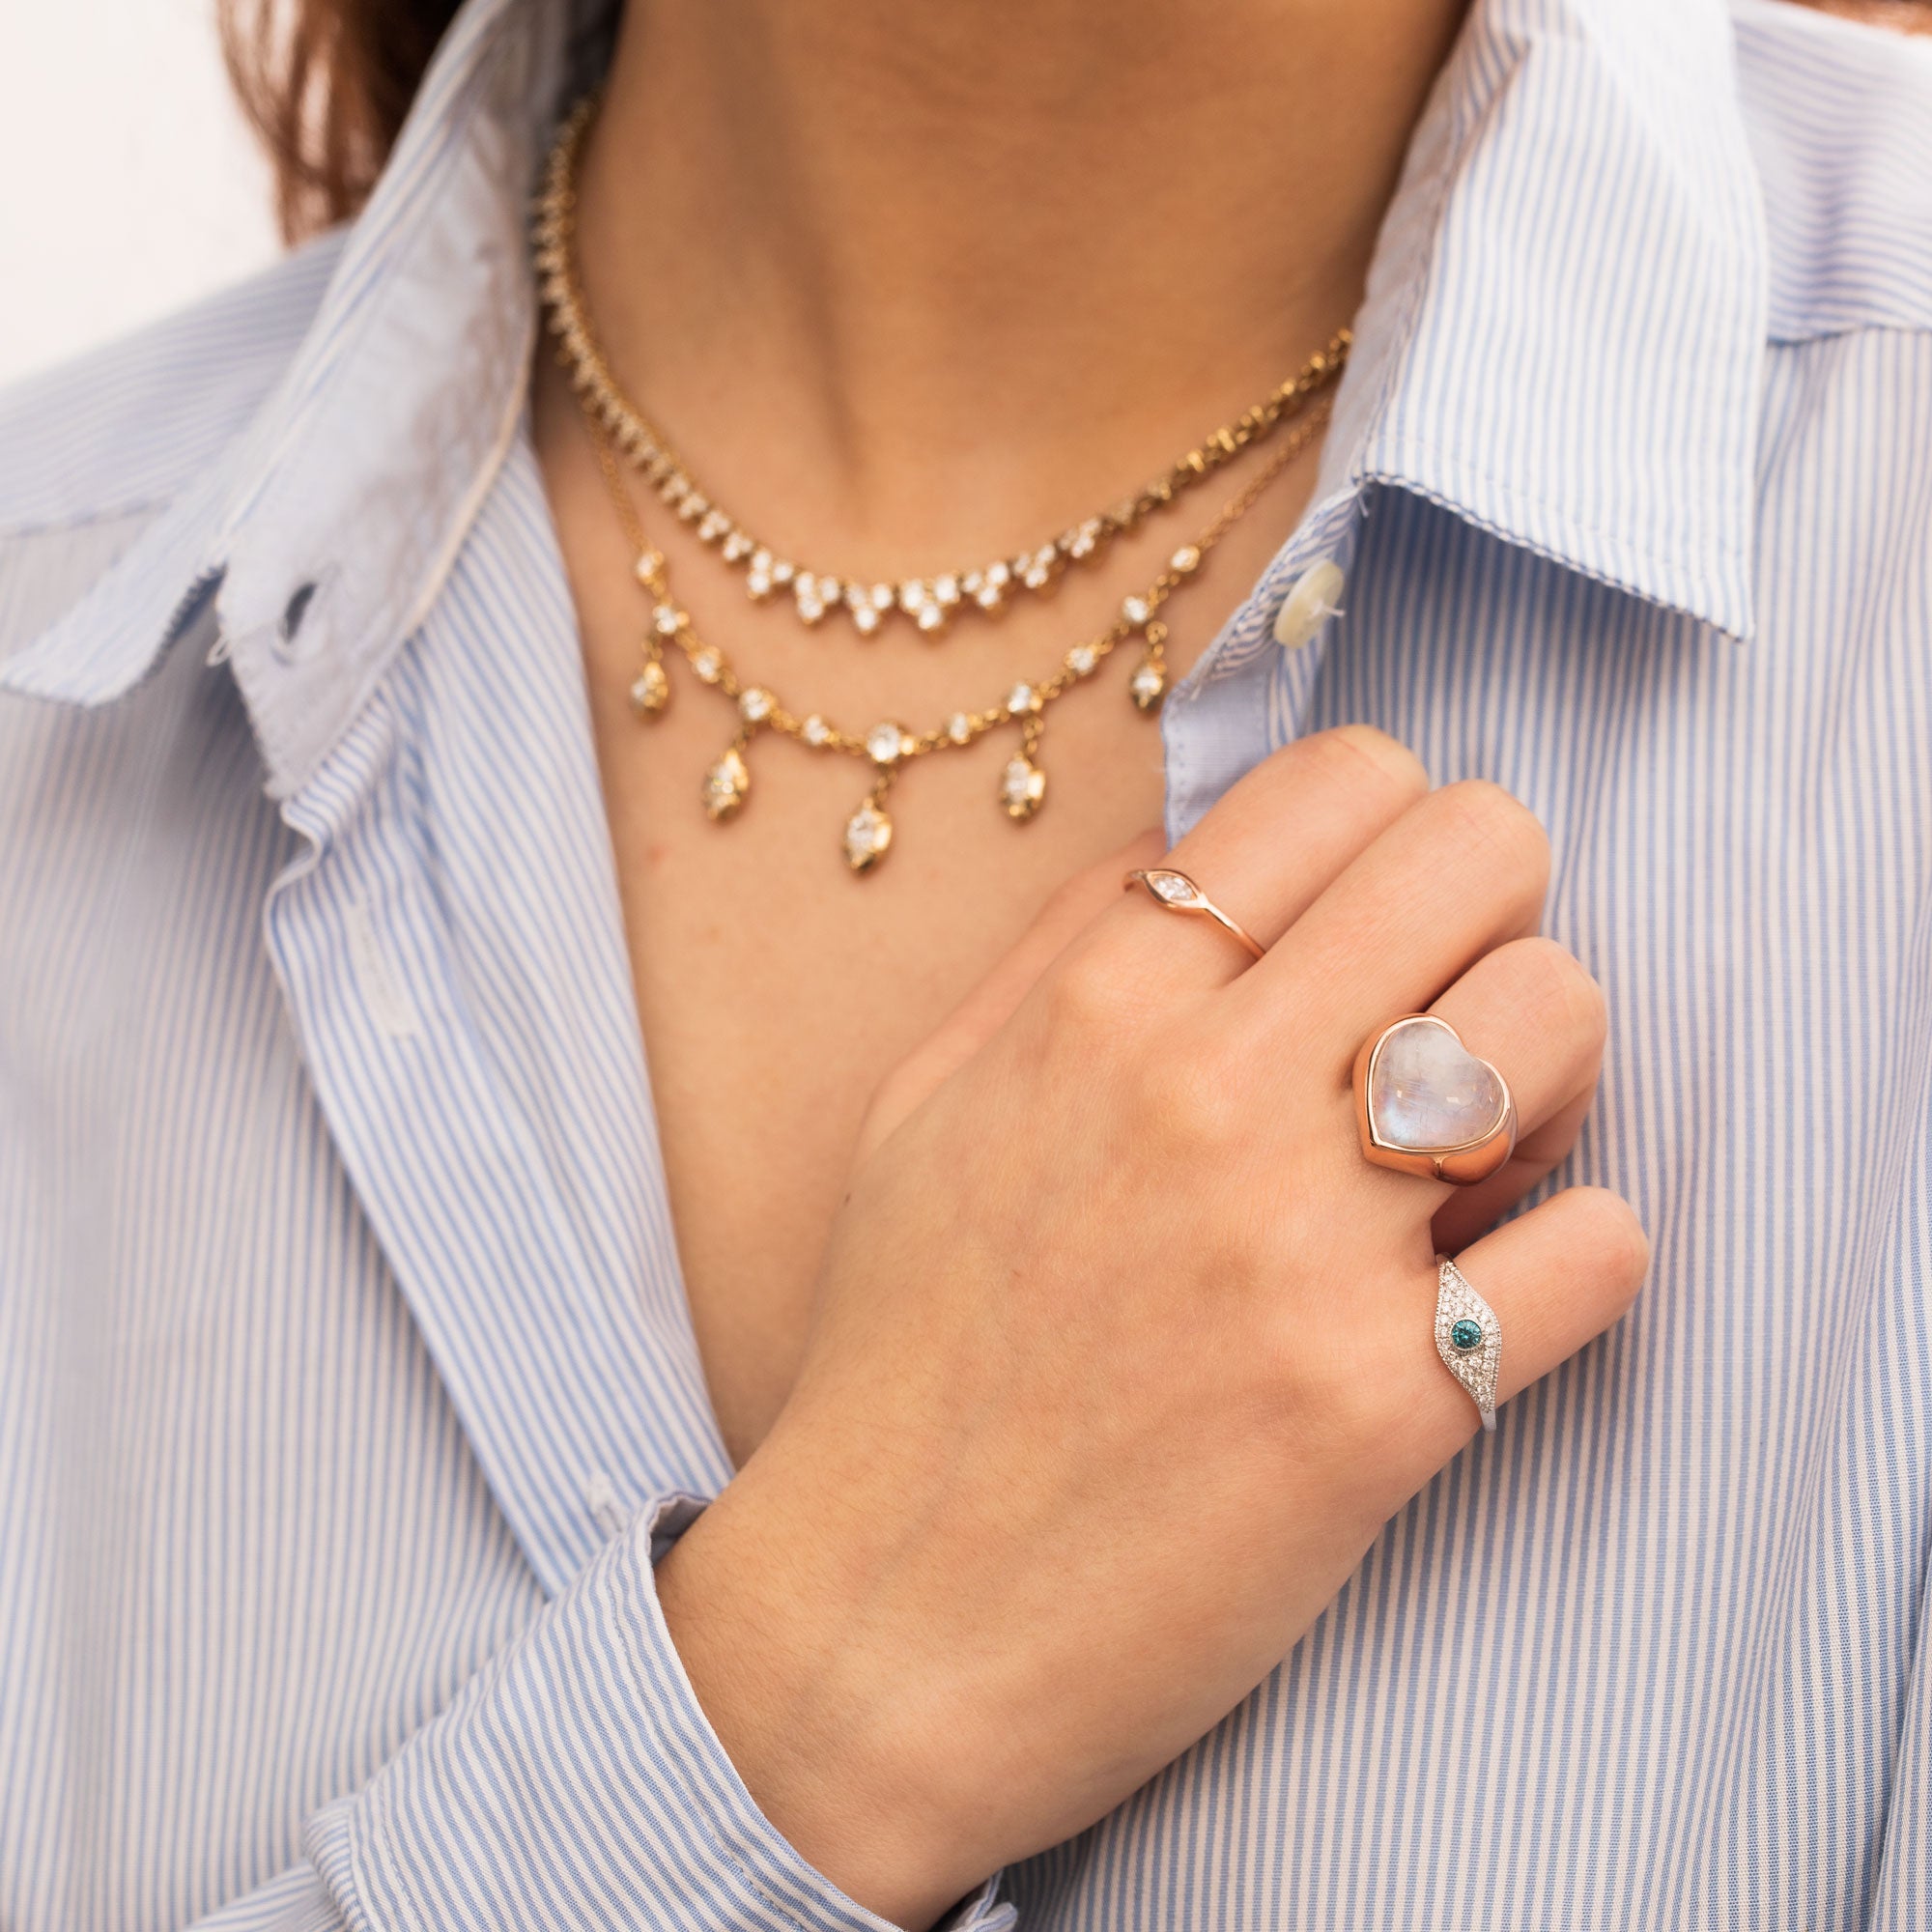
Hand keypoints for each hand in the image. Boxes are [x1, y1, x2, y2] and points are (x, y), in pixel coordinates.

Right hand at [655, 726, 1646, 1928]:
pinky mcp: (1382, 1407)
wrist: (884, 1625)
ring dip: (1542, 1076)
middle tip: (1437, 1012)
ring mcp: (1302, 1249)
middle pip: (1480, 851)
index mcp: (1097, 1009)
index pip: (1344, 779)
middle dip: (1488, 913)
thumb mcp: (929, 1105)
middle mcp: (1208, 1096)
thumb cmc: (904, 1357)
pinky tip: (1482, 1296)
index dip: (1392, 828)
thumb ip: (1059, 949)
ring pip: (1560, 1017)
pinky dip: (1568, 1259)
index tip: (1374, 913)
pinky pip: (1595, 1251)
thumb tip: (1201, 842)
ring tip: (1465, 1157)